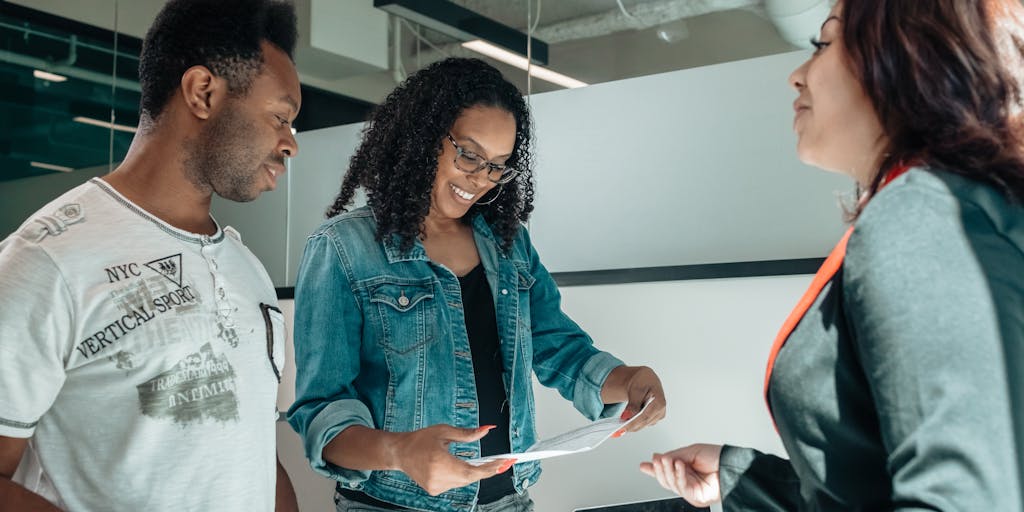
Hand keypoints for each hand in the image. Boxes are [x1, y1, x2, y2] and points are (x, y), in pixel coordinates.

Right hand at [393, 424, 513, 495]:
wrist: (400, 453)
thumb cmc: (420, 439)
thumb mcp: (444, 431)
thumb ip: (468, 433)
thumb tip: (488, 429)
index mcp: (439, 462)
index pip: (470, 471)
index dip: (489, 469)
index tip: (504, 463)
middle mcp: (437, 477)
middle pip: (470, 477)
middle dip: (487, 469)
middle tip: (503, 461)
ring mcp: (435, 486)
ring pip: (464, 481)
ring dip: (475, 472)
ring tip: (487, 463)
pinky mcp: (434, 490)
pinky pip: (456, 483)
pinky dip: (463, 475)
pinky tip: (462, 466)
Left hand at [604, 365, 665, 434]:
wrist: (645, 379)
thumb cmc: (643, 381)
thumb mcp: (636, 389)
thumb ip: (633, 403)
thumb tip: (627, 416)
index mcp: (659, 402)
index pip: (645, 417)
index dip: (633, 423)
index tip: (623, 427)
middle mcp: (661, 411)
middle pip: (644, 423)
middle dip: (630, 426)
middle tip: (618, 428)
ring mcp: (658, 415)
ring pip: (643, 425)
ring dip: (632, 425)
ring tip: (620, 425)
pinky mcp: (654, 418)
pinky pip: (643, 423)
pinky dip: (635, 423)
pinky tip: (627, 421)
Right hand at [640, 444, 722, 506]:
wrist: (733, 464)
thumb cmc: (718, 456)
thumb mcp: (691, 451)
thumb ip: (674, 455)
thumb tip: (657, 458)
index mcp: (685, 469)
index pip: (666, 470)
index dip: (654, 469)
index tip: (644, 465)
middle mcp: (687, 480)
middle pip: (665, 480)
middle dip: (658, 470)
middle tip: (657, 460)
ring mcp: (691, 490)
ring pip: (671, 485)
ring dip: (667, 471)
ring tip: (667, 460)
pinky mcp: (696, 497)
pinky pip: (682, 488)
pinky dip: (678, 476)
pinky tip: (679, 466)